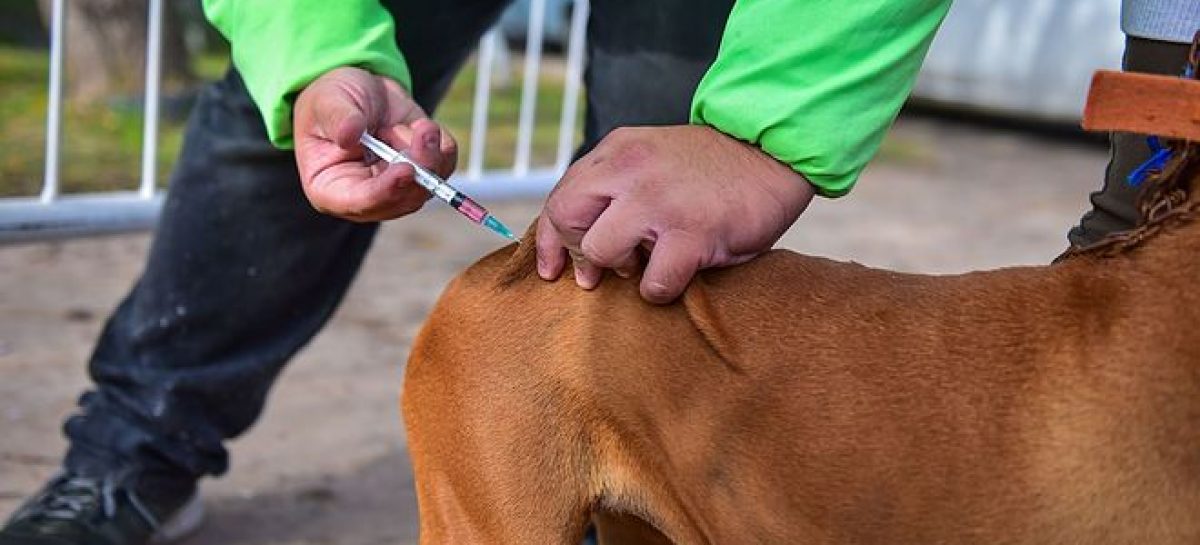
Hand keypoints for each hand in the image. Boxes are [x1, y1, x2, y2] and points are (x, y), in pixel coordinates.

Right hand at [293, 67, 457, 221]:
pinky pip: (445, 168)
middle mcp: (366, 196)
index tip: (406, 170)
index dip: (385, 191)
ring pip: (427, 187)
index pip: (359, 202)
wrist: (363, 89)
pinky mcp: (422, 174)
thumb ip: (338, 119)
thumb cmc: (334, 100)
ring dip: (428, 151)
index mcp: (330, 188)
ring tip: (411, 124)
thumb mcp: (328, 101)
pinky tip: (420, 127)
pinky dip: (440, 145)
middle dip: (419, 168)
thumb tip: (349, 135)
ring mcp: (397, 188)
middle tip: (424, 131)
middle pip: (401, 201)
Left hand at [536, 125, 814, 303]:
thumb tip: (577, 232)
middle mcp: (631, 170)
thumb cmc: (712, 168)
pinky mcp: (692, 232)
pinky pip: (652, 282)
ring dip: (620, 269)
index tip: (552, 268)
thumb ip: (615, 183)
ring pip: (601, 251)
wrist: (773, 153)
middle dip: (576, 254)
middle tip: (596, 274)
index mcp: (618, 151)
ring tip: (646, 264)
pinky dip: (659, 290)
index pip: (560, 198)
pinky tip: (677, 276)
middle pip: (568, 219)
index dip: (549, 239)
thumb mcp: (652, 157)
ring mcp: (659, 201)